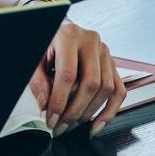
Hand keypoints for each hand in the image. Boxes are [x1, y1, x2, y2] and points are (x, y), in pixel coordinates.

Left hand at [30, 20, 126, 136]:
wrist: (59, 29)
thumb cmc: (47, 44)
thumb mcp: (35, 58)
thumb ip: (37, 80)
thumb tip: (46, 105)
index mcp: (70, 35)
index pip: (68, 74)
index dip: (59, 101)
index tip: (51, 119)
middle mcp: (91, 42)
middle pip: (90, 83)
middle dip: (75, 111)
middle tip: (61, 126)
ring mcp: (105, 52)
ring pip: (106, 89)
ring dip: (89, 113)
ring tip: (72, 126)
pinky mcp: (113, 64)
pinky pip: (118, 91)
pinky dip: (110, 111)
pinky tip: (97, 125)